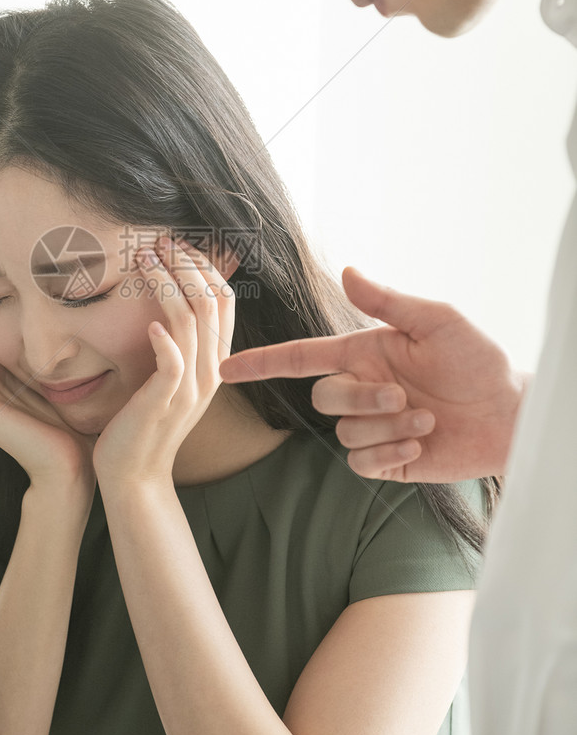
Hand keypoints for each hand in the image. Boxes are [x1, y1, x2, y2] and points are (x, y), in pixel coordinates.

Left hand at [92, 237, 235, 489]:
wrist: (135, 474)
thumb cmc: (143, 420)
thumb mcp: (169, 375)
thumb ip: (177, 341)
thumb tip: (169, 299)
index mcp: (215, 361)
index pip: (224, 299)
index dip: (203, 265)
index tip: (174, 242)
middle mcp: (211, 371)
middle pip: (212, 302)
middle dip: (187, 265)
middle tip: (158, 241)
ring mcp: (191, 388)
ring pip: (192, 323)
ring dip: (168, 286)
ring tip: (145, 260)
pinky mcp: (166, 402)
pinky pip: (174, 364)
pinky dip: (164, 339)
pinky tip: (149, 322)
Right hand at [219, 266, 525, 482]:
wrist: (510, 414)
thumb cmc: (479, 360)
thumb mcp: (437, 320)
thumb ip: (388, 301)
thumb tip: (347, 270)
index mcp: (364, 353)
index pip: (300, 358)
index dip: (261, 362)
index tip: (224, 367)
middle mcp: (362, 389)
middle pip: (326, 398)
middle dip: (363, 401)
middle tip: (408, 398)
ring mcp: (373, 427)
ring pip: (346, 434)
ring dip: (389, 430)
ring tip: (428, 421)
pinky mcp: (388, 461)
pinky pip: (362, 464)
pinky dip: (390, 456)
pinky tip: (420, 447)